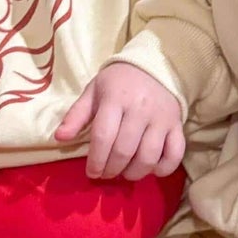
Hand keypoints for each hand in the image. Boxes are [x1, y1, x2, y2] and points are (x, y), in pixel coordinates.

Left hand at [55, 62, 185, 180]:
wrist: (154, 65)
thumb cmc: (118, 82)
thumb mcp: (94, 91)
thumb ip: (76, 114)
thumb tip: (59, 138)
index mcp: (116, 98)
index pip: (103, 137)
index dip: (96, 160)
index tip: (91, 172)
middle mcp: (140, 109)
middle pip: (124, 150)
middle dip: (111, 169)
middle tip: (106, 173)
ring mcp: (162, 118)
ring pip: (149, 156)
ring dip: (134, 173)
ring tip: (125, 173)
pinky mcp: (177, 125)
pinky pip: (175, 153)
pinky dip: (164, 168)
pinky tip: (152, 170)